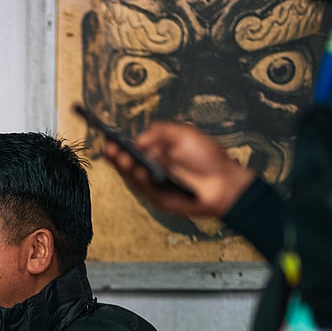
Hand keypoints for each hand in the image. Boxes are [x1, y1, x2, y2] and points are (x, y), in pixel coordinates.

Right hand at [103, 121, 254, 218]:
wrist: (223, 180)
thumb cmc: (207, 157)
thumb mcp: (184, 134)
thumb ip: (161, 131)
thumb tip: (138, 140)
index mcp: (154, 153)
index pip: (129, 150)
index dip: (117, 147)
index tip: (108, 141)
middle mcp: (149, 169)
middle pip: (125, 165)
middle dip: (117, 157)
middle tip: (111, 149)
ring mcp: (152, 186)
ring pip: (132, 178)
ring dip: (126, 168)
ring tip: (124, 158)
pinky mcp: (158, 199)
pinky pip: (145, 189)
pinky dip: (142, 180)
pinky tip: (141, 170)